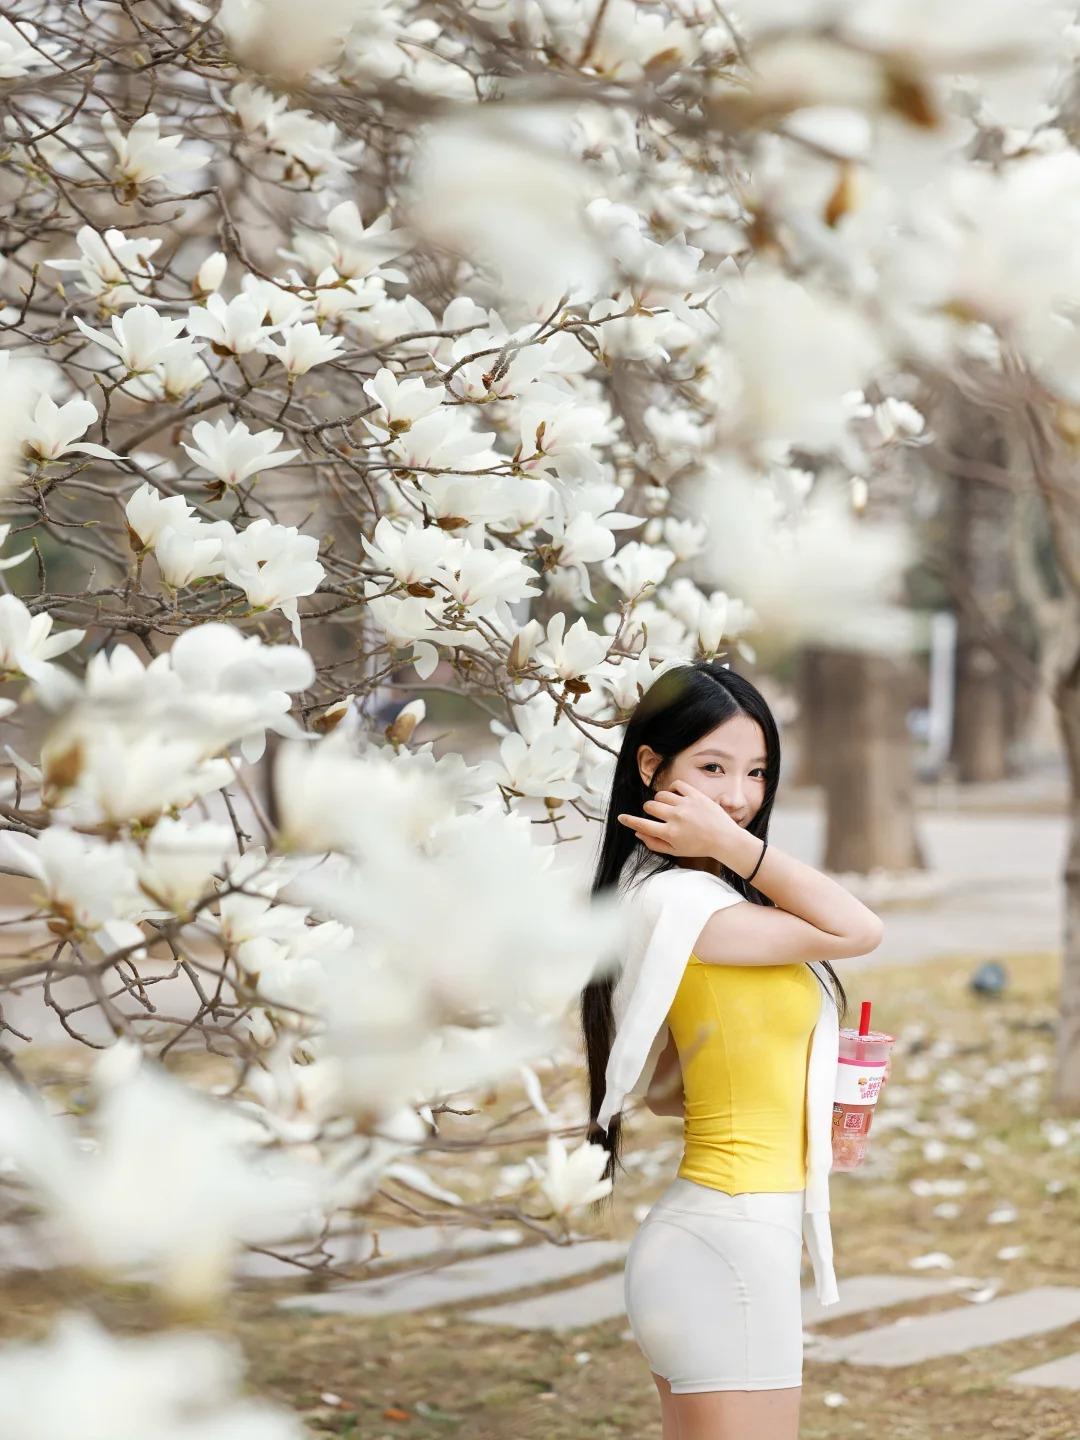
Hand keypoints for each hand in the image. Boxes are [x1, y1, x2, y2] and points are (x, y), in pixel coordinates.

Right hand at [617, 778, 744, 861]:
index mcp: (669, 833)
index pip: (642, 824)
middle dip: (649, 810)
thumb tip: (637, 832)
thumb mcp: (675, 851)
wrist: (724, 839)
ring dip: (661, 800)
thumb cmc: (698, 847)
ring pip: (661, 795)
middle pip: (650, 806)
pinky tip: (676, 796)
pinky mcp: (696, 795)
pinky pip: (676, 784)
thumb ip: (654, 843)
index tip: (621, 817)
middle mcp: (676, 817)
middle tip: (659, 816)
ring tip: (669, 807)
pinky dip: (673, 789)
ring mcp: (686, 804)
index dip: (628, 820)